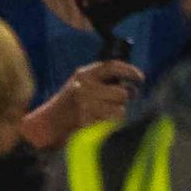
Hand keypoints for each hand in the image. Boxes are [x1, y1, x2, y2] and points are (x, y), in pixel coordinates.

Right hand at [23, 63, 138, 147]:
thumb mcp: (84, 84)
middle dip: (123, 99)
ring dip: (117, 113)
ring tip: (105, 113)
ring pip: (120, 109)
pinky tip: (97, 121)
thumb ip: (104, 81)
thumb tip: (133, 86)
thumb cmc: (71, 103)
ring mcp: (84, 105)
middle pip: (121, 92)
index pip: (112, 66)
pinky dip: (108, 123)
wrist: (49, 123)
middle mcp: (84, 87)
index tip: (140, 78)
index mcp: (84, 74)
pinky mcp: (86, 121)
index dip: (130, 71)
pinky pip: (110, 122)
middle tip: (118, 101)